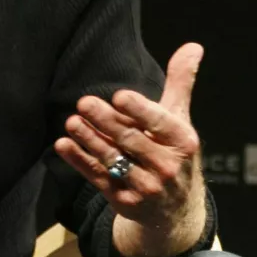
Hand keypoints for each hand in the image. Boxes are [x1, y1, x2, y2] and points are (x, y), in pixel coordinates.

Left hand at [55, 42, 204, 241]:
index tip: (119, 96)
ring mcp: (146, 187)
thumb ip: (180, 83)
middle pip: (132, 140)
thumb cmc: (173, 153)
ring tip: (71, 122)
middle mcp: (167, 167)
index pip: (160, 122)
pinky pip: (98, 177)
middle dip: (106, 121)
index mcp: (183, 142)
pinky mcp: (124, 201)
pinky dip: (80, 161)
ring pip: (114, 160)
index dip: (139, 110)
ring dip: (90, 140)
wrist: (174, 210)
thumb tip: (193, 46)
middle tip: (84, 103)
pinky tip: (63, 146)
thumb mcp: (181, 120)